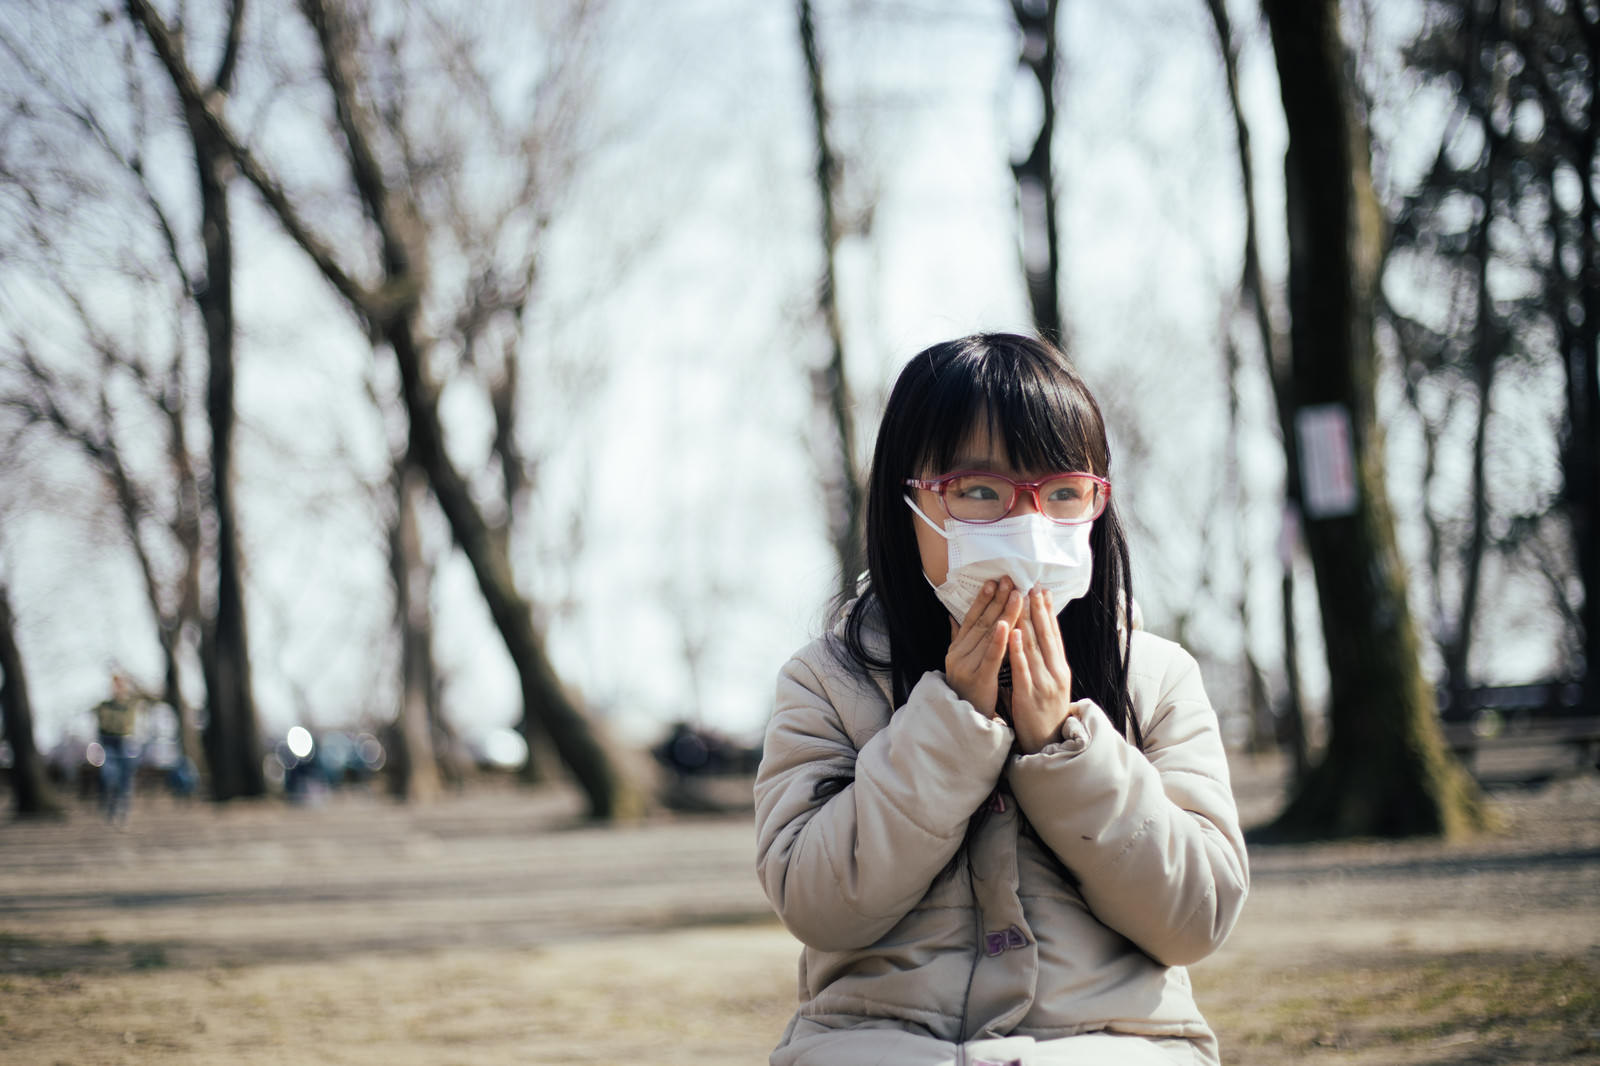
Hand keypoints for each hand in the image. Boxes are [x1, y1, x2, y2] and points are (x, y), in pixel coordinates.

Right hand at [945, 578, 1022, 717]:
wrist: (966, 720)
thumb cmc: (969, 690)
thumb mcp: (961, 662)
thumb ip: (958, 638)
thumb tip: (953, 616)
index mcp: (957, 648)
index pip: (972, 618)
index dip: (983, 599)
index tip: (994, 582)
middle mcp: (959, 654)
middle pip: (981, 622)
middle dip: (997, 600)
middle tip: (1009, 580)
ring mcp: (967, 666)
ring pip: (988, 635)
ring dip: (1004, 613)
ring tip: (1016, 595)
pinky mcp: (979, 679)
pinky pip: (991, 656)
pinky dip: (999, 640)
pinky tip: (1008, 625)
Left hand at [1008, 588, 1075, 753]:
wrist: (1047, 741)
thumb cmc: (1045, 708)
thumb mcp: (1050, 680)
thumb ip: (1044, 659)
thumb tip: (1037, 635)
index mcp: (1060, 667)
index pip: (1053, 633)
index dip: (1048, 610)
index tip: (1042, 589)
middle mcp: (1055, 671)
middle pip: (1046, 635)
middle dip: (1038, 608)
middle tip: (1032, 585)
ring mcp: (1044, 683)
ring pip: (1034, 647)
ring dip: (1027, 621)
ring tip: (1021, 599)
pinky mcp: (1030, 694)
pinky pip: (1022, 669)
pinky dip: (1017, 650)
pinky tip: (1012, 632)